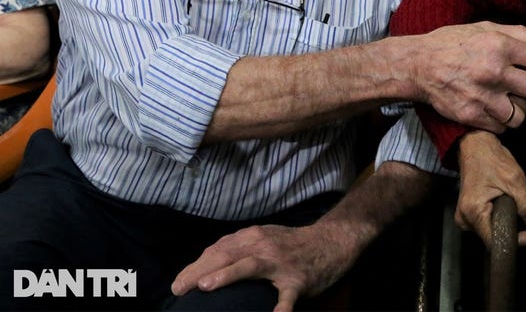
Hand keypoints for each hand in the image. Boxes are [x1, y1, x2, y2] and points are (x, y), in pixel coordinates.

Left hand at [171, 222, 352, 311]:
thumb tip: (208, 264)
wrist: (332, 241)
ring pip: (251, 266)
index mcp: (253, 236)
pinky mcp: (298, 280)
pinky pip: (287, 297)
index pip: (218, 250)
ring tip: (206, 286)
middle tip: (179, 288)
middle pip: (227, 256)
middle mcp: (265, 246)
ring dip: (227, 275)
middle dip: (199, 271)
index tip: (178, 283)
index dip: (195, 266)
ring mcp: (282, 263)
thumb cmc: (293, 244)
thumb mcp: (265, 238)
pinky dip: (279, 309)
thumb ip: (240, 248)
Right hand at [400, 22, 525, 132]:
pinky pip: (501, 127)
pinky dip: (502, 123)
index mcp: (499, 46)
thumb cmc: (453, 44)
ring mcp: (481, 96)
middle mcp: (493, 71)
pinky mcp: (470, 115)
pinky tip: (496, 112)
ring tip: (517, 105)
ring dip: (523, 113)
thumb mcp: (484, 28)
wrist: (418, 65)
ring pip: (521, 116)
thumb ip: (519, 34)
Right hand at [457, 130, 525, 246]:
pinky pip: (487, 224)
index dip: (517, 241)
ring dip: (506, 224)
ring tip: (514, 207)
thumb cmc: (491, 159)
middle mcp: (464, 220)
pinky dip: (499, 218)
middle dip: (513, 231)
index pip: (496, 241)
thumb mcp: (514, 180)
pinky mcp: (468, 213)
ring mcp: (464, 217)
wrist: (475, 144)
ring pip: (491, 232)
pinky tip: (505, 206)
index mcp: (473, 213)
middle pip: (493, 239)